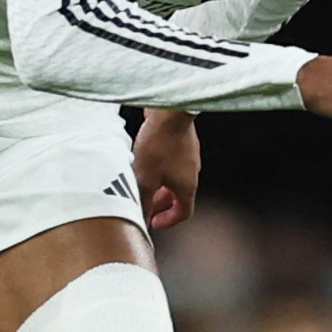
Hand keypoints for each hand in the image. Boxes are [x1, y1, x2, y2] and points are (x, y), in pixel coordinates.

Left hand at [135, 107, 200, 230]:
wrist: (170, 110)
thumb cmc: (160, 143)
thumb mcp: (145, 178)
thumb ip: (143, 200)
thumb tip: (140, 218)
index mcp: (186, 186)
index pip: (183, 213)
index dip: (168, 221)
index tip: (153, 221)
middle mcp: (191, 173)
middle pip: (177, 196)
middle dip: (159, 203)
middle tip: (144, 204)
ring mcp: (188, 156)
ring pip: (173, 178)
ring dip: (158, 184)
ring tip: (140, 183)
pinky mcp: (181, 142)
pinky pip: (171, 161)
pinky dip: (159, 167)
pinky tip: (142, 160)